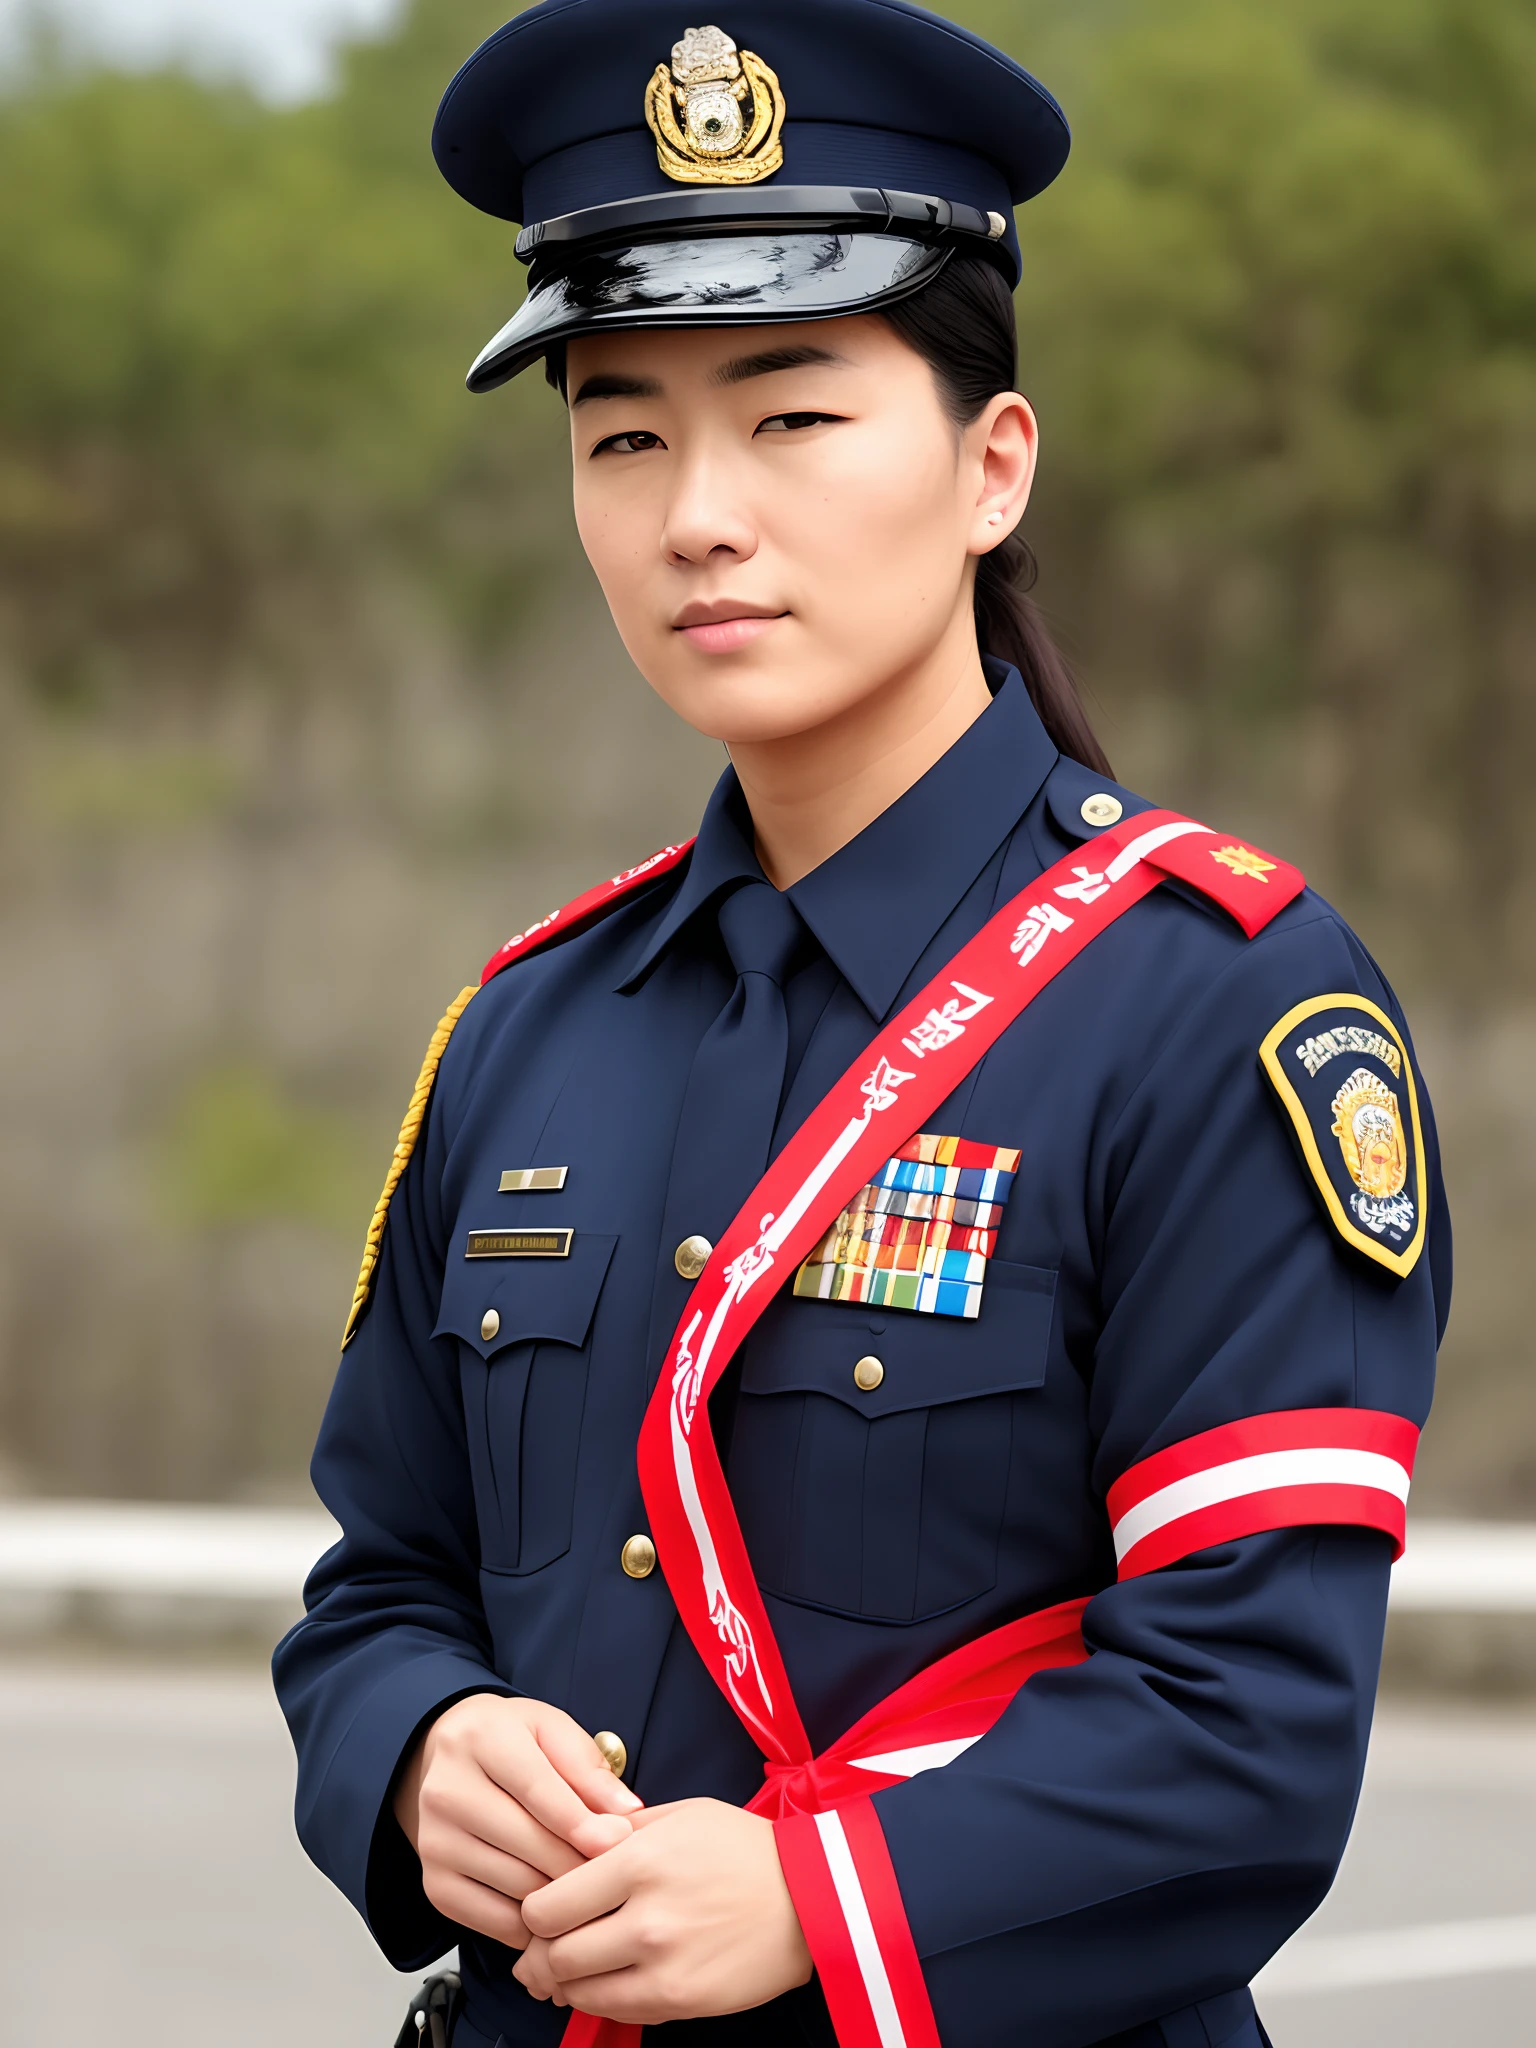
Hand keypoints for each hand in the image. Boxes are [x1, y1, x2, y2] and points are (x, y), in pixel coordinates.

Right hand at [393, 1694, 641, 1949]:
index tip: (618, 1841)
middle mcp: (447, 1790)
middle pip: (526, 1842)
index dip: (580, 1821)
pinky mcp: (434, 1883)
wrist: (450, 1756)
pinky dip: (531, 1924)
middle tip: (616, 1871)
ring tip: (592, 1889)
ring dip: (561, 1896)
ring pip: (515, 1884)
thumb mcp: (552, 1731)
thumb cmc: (511, 1741)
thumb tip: (626, 1814)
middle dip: (578, 1861)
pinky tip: (555, 1910)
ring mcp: (435, 1841)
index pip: (535, 1787)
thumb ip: (589, 1769)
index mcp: (481, 1739)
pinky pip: (493, 1920)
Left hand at [515, 1798, 812, 2023]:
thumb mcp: (680, 1815)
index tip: (543, 1908)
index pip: (546, 1906)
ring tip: (570, 1966)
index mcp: (638, 1861)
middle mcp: (644, 1918)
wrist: (811, 1897)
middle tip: (544, 1945)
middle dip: (541, 1952)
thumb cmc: (744, 1848)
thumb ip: (619, 1831)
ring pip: (578, 1990)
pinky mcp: (681, 2001)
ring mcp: (662, 1966)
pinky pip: (617, 2010)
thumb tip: (571, 1847)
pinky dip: (602, 1998)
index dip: (535, 1911)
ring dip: (567, 1981)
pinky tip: (608, 1979)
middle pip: (554, 1955)